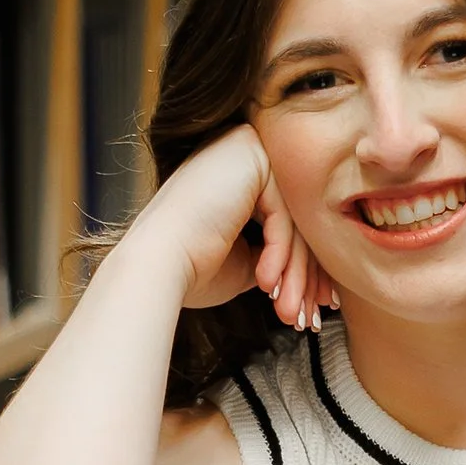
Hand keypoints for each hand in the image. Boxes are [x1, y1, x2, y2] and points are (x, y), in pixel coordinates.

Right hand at [145, 121, 339, 333]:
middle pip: (291, 220)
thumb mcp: (242, 261)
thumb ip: (272, 251)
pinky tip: (266, 284)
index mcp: (233, 176)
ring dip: (294, 274)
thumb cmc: (189, 269)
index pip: (281, 222)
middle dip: (303, 276)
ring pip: (290, 220)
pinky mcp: (250, 155)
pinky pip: (281, 213)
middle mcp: (239, 153)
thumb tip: (304, 265)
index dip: (299, 269)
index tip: (311, 307)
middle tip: (307, 317)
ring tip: (291, 313)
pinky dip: (280, 254)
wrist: (154, 265)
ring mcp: (244, 147)